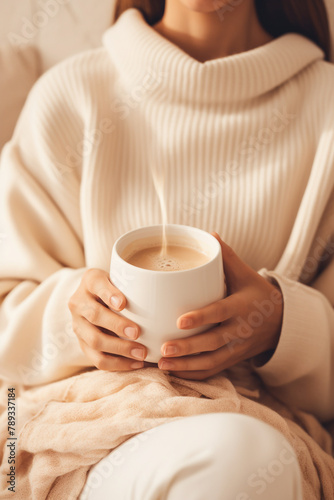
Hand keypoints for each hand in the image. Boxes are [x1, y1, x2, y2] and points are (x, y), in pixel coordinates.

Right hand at [68, 269, 153, 370]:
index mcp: (90, 281)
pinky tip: (136, 363)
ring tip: (141, 353)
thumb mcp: (125, 279)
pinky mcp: (82, 344)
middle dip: (116, 326)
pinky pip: (97, 359)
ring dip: (119, 349)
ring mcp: (78, 325)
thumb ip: (138, 284)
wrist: (98, 299)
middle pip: (94, 315)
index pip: (97, 284)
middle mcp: (79, 302)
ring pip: (94, 341)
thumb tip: (168, 297)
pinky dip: (117, 364)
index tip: (123, 304)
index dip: (109, 294)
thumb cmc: (120, 287)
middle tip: (138, 333)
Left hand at [158, 234, 282, 379]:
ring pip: (211, 361)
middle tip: (163, 349)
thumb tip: (209, 235)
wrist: (280, 322)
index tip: (180, 321)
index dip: (201, 318)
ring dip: (186, 365)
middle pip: (213, 342)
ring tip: (162, 364)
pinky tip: (173, 371)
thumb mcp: (246, 274)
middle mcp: (240, 330)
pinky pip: (213, 370)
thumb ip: (227, 257)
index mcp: (242, 306)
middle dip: (188, 348)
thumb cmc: (256, 294)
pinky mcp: (233, 360)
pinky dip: (193, 374)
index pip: (220, 312)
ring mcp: (237, 348)